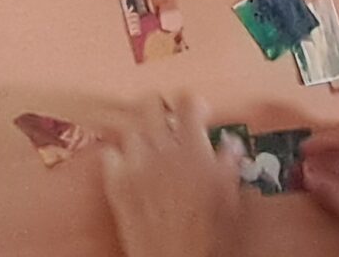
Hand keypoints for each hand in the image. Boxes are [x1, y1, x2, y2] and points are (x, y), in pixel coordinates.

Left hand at [101, 92, 244, 256]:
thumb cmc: (204, 235)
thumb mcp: (228, 196)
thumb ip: (228, 163)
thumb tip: (229, 145)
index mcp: (193, 149)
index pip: (188, 101)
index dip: (193, 102)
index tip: (196, 111)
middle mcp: (162, 150)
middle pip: (150, 103)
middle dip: (159, 108)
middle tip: (167, 120)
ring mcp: (135, 164)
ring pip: (129, 127)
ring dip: (140, 134)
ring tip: (150, 147)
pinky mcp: (116, 182)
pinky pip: (109, 153)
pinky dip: (117, 157)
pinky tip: (129, 166)